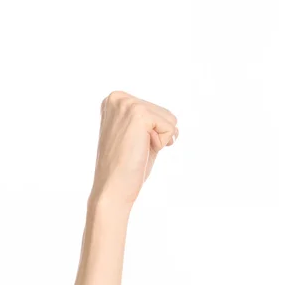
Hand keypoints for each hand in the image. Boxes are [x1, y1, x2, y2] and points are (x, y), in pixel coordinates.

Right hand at [90, 91, 177, 207]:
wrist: (113, 187)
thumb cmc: (126, 166)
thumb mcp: (136, 136)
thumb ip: (148, 122)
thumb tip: (171, 120)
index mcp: (115, 100)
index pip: (156, 111)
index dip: (153, 134)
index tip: (132, 144)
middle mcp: (118, 98)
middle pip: (165, 114)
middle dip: (158, 136)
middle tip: (135, 149)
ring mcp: (128, 104)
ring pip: (170, 119)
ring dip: (160, 140)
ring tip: (137, 149)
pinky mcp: (139, 114)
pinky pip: (170, 128)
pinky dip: (161, 144)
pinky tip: (141, 150)